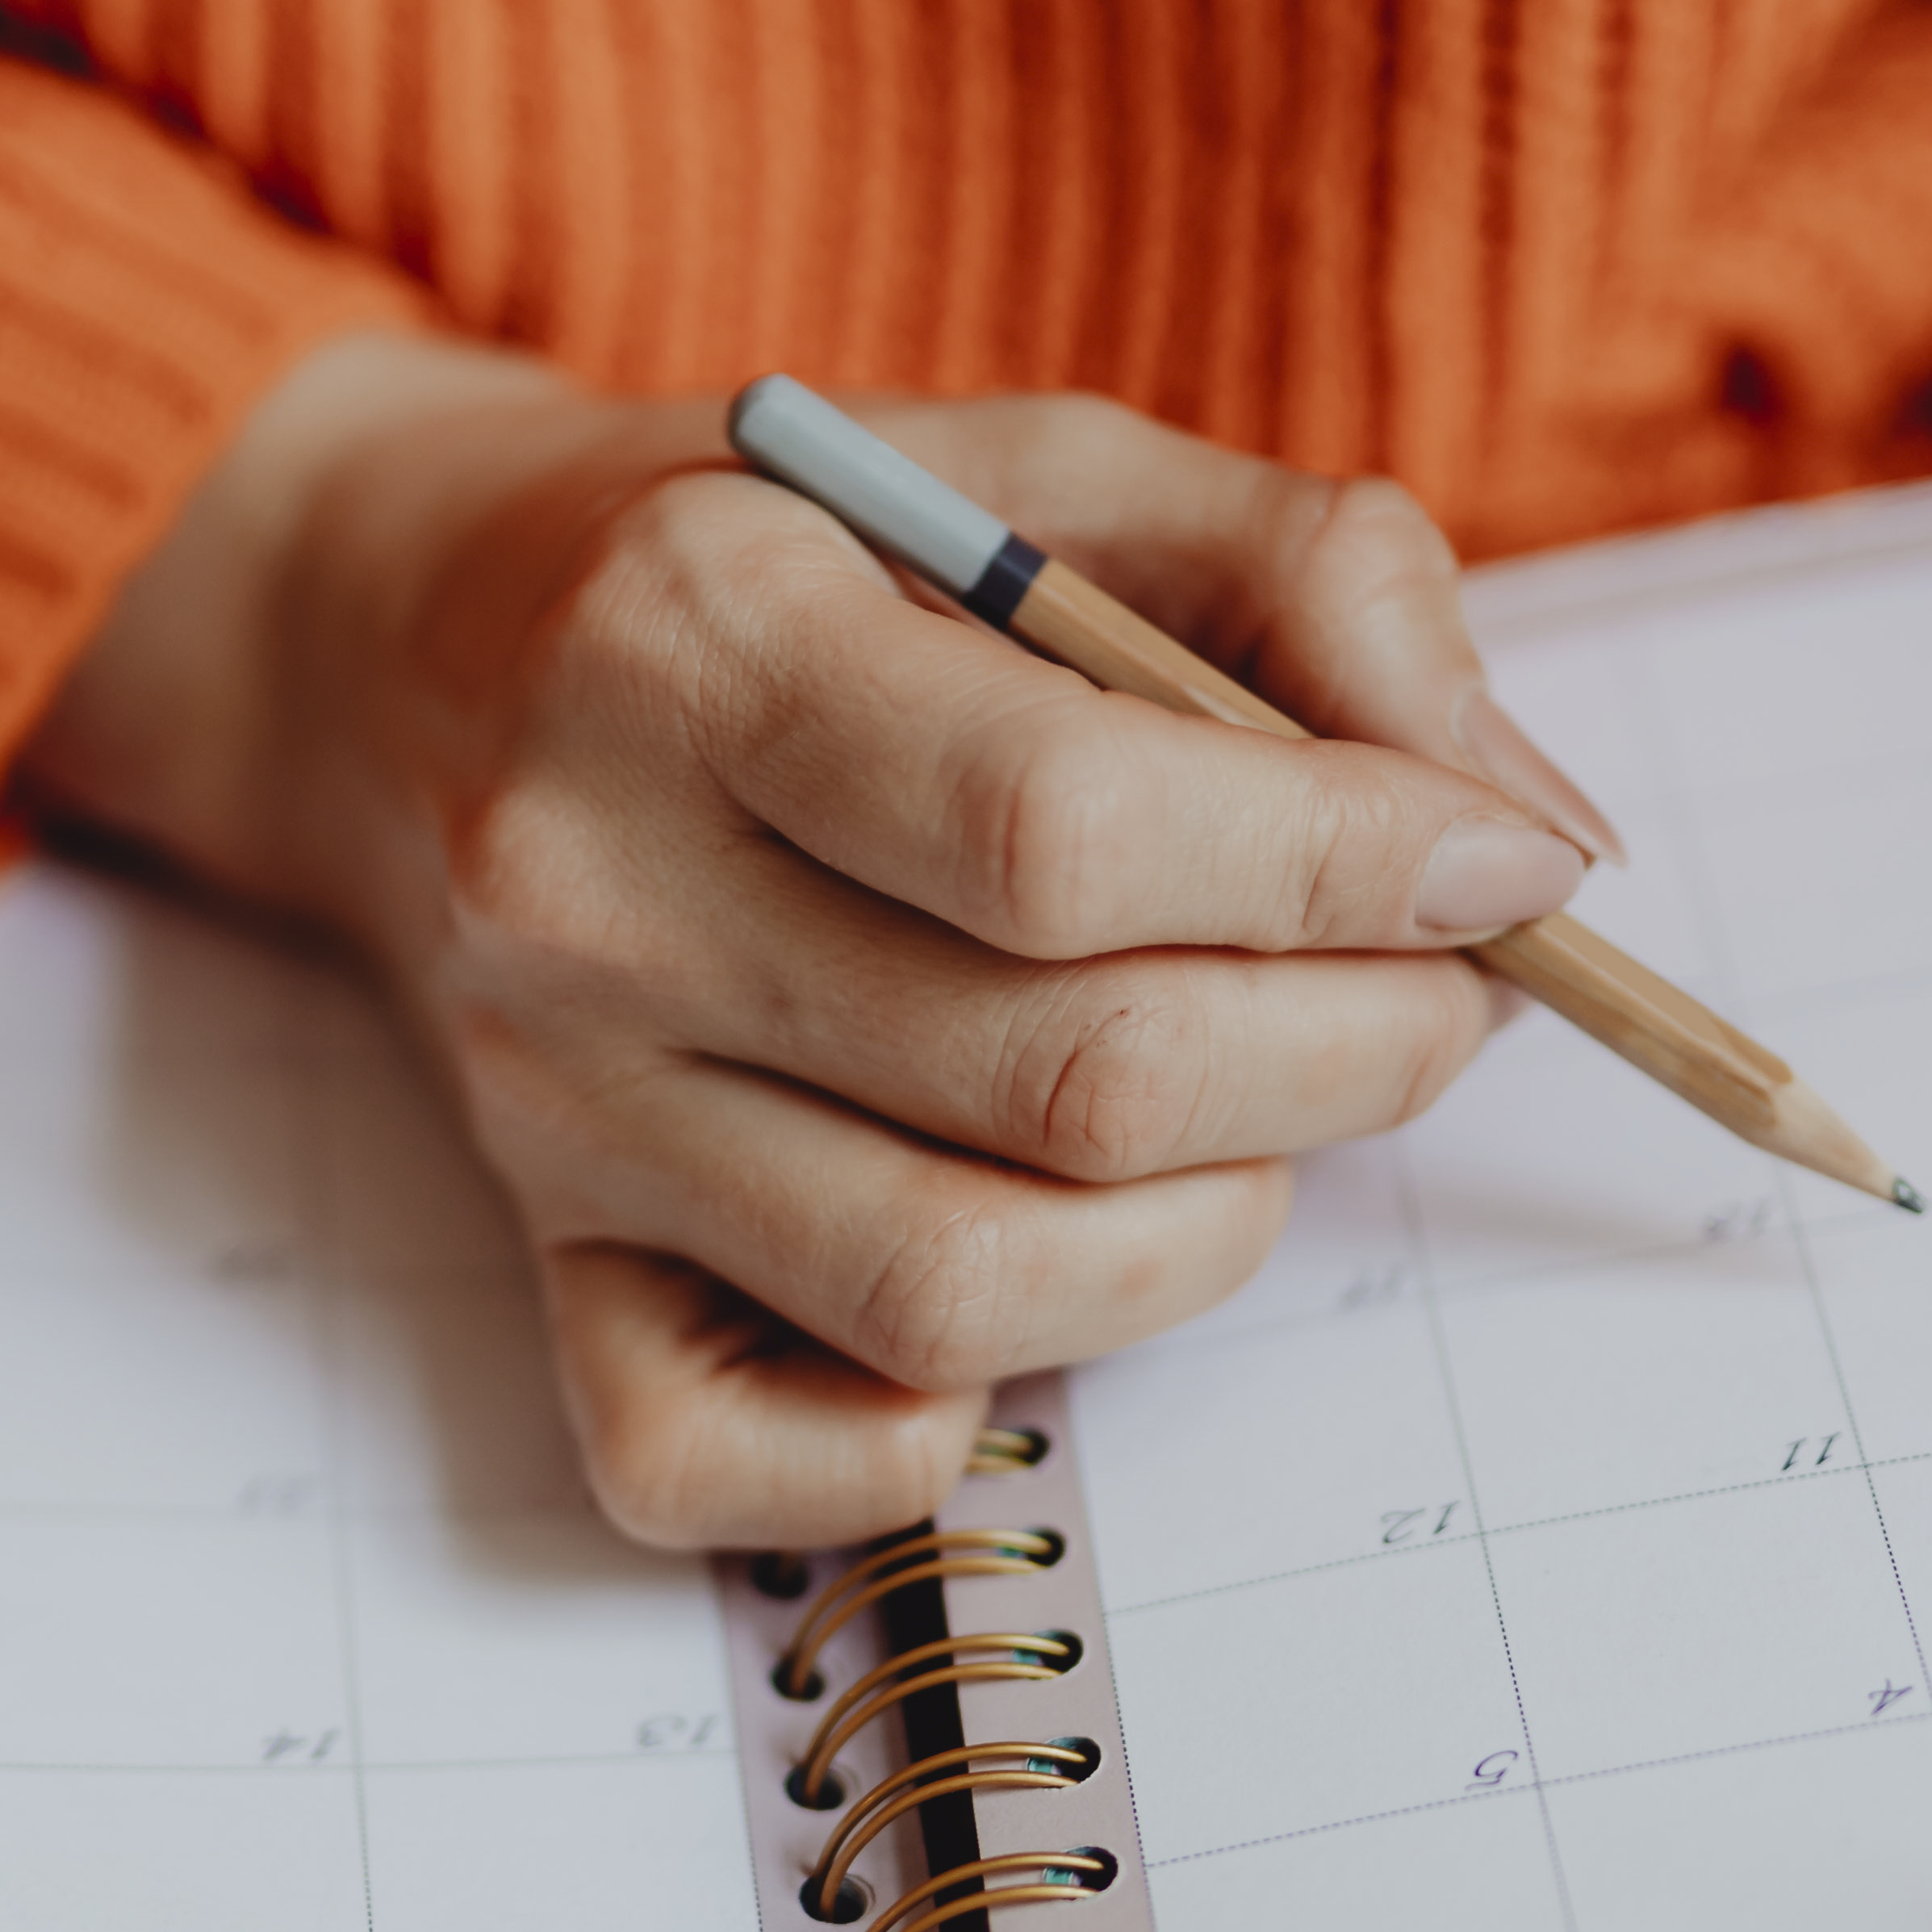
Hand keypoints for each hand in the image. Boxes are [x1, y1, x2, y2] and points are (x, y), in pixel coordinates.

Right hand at [32, 335, 1610, 1545]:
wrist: (403, 647)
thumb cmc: (779, 555)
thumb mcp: (1036, 466)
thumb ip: (1309, 583)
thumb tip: (1529, 839)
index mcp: (697, 632)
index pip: (1073, 830)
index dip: (1357, 871)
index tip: (1508, 870)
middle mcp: (593, 886)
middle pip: (1067, 1083)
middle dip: (1351, 1056)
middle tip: (1433, 995)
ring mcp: (555, 1105)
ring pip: (961, 1291)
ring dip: (1206, 1232)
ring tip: (1257, 1113)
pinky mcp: (538, 1263)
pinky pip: (729, 1465)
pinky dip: (916, 1438)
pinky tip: (1017, 1279)